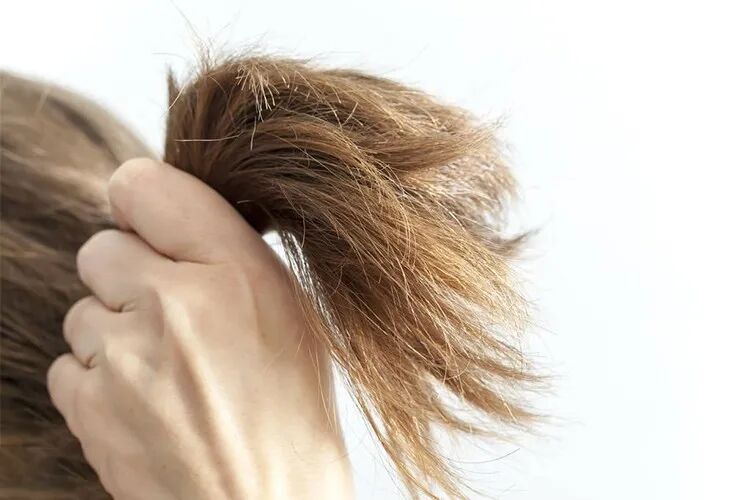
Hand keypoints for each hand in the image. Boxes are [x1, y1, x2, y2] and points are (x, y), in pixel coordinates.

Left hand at [47, 159, 353, 499]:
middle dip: (128, 276)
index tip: (155, 232)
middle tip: (174, 318)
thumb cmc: (287, 405)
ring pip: (83, 311)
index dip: (142, 205)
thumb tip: (157, 217)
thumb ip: (223, 248)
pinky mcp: (90, 408)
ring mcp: (125, 359)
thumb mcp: (286, 309)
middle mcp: (175, 304)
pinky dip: (98, 380)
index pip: (141, 184)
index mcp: (236, 270)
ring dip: (114, 334)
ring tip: (168, 373)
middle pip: (99, 248)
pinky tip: (146, 404)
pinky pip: (69, 365)